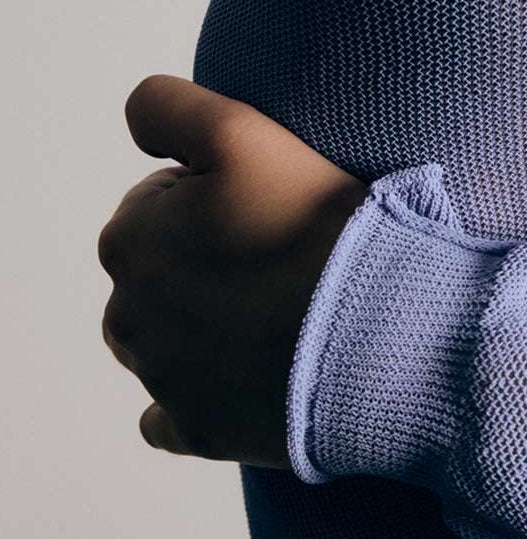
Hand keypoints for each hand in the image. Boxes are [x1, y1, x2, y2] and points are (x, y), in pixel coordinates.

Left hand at [98, 75, 369, 469]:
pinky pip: (173, 416)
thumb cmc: (321, 229)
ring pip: (162, 341)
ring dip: (201, 327)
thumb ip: (165, 107)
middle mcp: (126, 315)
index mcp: (127, 239)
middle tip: (283, 259)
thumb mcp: (242, 133)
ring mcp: (162, 381)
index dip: (217, 198)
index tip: (271, 209)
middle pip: (158, 271)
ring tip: (276, 314)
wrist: (387, 332)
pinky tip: (248, 377)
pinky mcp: (198, 431)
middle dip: (203, 262)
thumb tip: (136, 123)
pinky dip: (202, 397)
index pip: (158, 201)